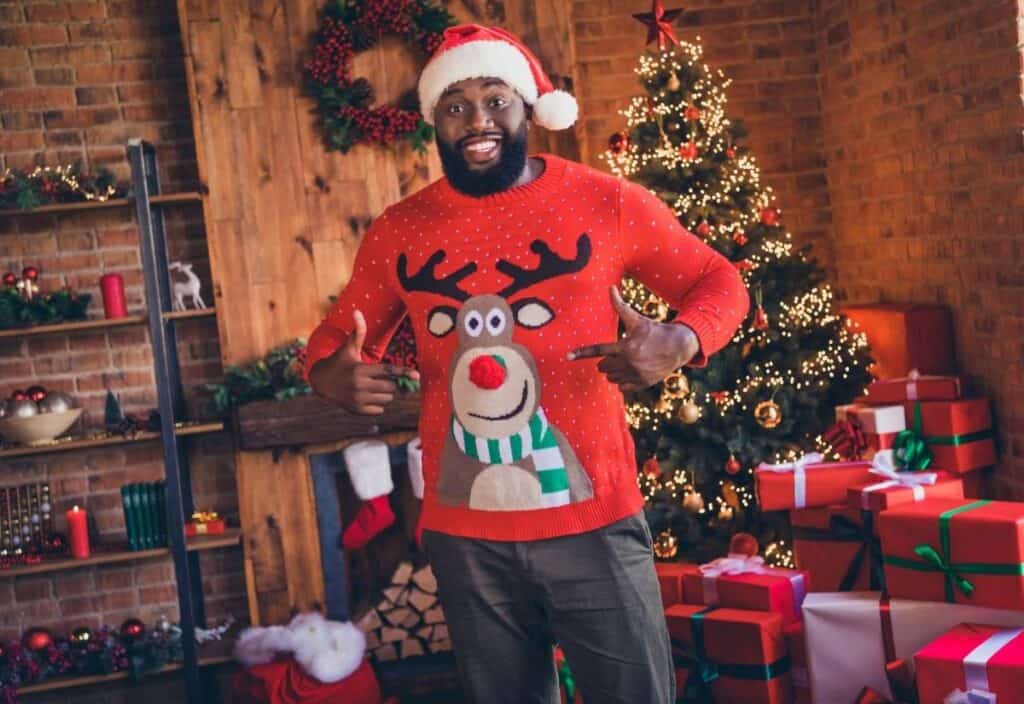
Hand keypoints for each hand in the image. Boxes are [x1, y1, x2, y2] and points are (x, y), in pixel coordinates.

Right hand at [309, 309, 419, 414]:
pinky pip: (380, 409)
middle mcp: (359, 386)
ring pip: (387, 399)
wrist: (321, 383)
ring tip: (373, 387)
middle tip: (378, 378)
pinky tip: (367, 396)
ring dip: (385, 393)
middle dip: (389, 382)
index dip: (403, 372)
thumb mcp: (348, 348)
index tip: (417, 375)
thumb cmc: (339, 362)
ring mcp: (358, 400)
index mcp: (360, 370)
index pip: (387, 370)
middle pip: (391, 387)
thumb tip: (357, 311)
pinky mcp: (357, 410)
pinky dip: (378, 404)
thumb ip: (358, 332)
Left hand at [567, 286, 699, 392]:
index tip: (567, 356)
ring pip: (611, 378)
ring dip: (613, 371)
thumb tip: (610, 288)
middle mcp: (629, 363)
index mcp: (625, 347)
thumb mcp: (637, 319)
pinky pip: (621, 388)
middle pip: (603, 366)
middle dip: (607, 361)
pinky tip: (631, 372)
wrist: (678, 347)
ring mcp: (635, 375)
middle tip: (619, 354)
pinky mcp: (642, 384)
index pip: (597, 350)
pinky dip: (622, 381)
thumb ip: (620, 306)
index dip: (581, 353)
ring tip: (626, 362)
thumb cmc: (655, 331)